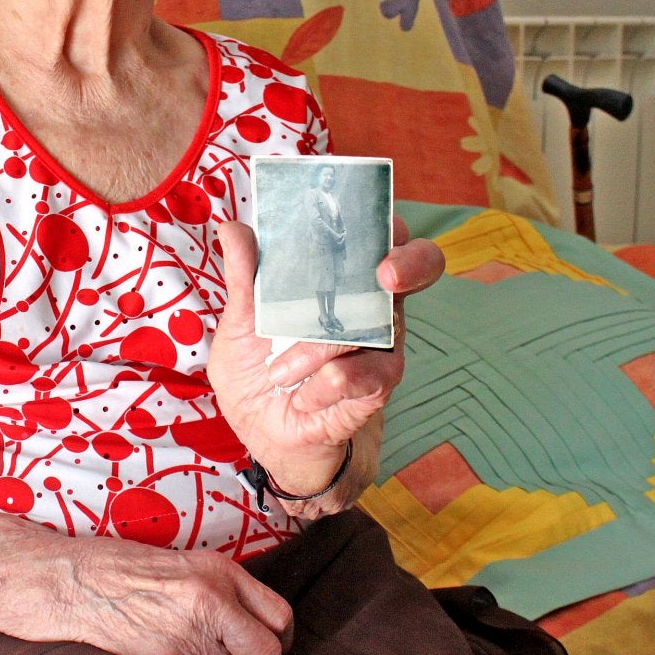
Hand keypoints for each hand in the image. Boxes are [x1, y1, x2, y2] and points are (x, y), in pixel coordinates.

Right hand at [60, 536, 291, 654]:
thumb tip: (256, 622)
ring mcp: (190, 633)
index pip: (280, 615)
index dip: (278, 637)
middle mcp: (212, 601)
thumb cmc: (129, 570)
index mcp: (221, 572)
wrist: (79, 583)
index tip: (266, 643)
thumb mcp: (188, 563)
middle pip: (267, 653)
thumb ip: (226, 589)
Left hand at [207, 217, 444, 494]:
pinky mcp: (380, 385)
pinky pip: (362, 375)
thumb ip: (244, 279)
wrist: (264, 436)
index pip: (378, 231)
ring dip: (320, 347)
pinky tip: (303, 397)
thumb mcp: (239, 325)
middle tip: (386, 273)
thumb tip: (234, 228)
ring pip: (377, 325)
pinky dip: (325, 385)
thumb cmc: (257, 370)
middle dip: (411, 262)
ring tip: (281, 372)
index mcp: (341, 277)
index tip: (371, 218)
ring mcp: (382, 343)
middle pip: (420, 264)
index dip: (385, 217)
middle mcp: (371, 302)